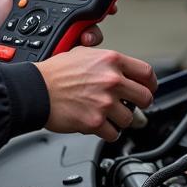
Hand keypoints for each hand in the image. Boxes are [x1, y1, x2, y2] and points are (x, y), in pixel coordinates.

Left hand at [0, 0, 117, 45]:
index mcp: (54, 7)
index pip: (82, 2)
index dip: (99, 2)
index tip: (108, 1)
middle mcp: (60, 24)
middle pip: (90, 21)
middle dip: (99, 20)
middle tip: (99, 17)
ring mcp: (58, 40)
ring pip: (85, 40)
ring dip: (90, 37)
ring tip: (83, 37)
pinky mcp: (53, 56)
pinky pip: (71, 56)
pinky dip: (75, 52)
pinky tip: (72, 48)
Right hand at [36, 48, 156, 141]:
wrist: (36, 90)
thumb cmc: (55, 72)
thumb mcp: (83, 53)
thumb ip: (105, 60)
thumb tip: (120, 69)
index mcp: (111, 60)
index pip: (146, 73)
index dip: (150, 84)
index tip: (148, 89)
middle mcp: (111, 80)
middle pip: (145, 98)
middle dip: (140, 104)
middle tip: (131, 105)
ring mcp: (105, 102)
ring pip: (129, 118)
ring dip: (120, 119)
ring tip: (106, 115)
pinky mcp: (95, 122)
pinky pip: (114, 134)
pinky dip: (108, 132)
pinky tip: (98, 125)